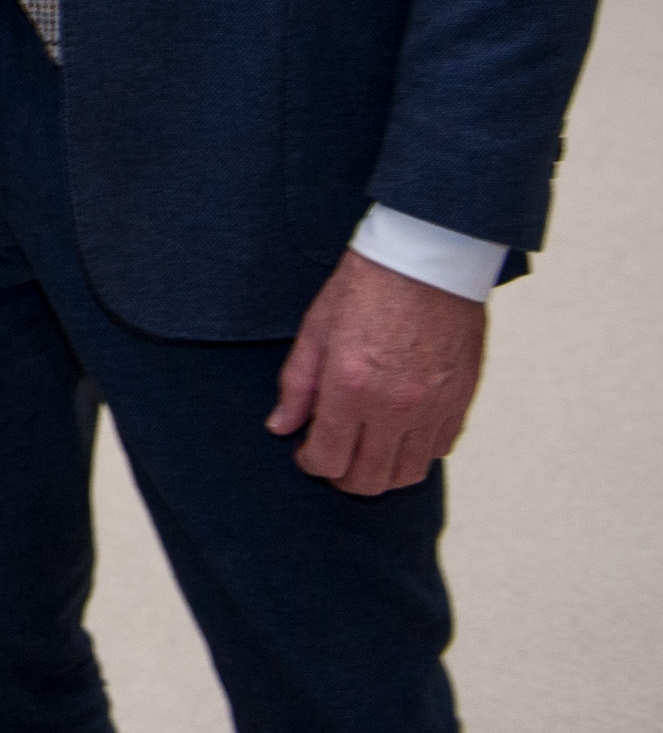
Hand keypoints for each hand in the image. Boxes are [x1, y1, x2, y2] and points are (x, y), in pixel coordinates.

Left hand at [267, 249, 486, 495]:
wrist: (427, 261)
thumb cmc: (365, 288)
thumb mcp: (315, 329)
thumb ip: (297, 385)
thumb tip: (281, 427)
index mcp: (350, 387)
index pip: (328, 459)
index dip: (311, 463)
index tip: (305, 452)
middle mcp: (395, 407)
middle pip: (369, 480)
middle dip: (343, 477)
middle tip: (331, 457)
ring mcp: (433, 409)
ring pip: (408, 474)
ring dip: (381, 471)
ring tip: (363, 449)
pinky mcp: (461, 403)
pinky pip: (438, 450)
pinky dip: (415, 451)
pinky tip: (397, 431)